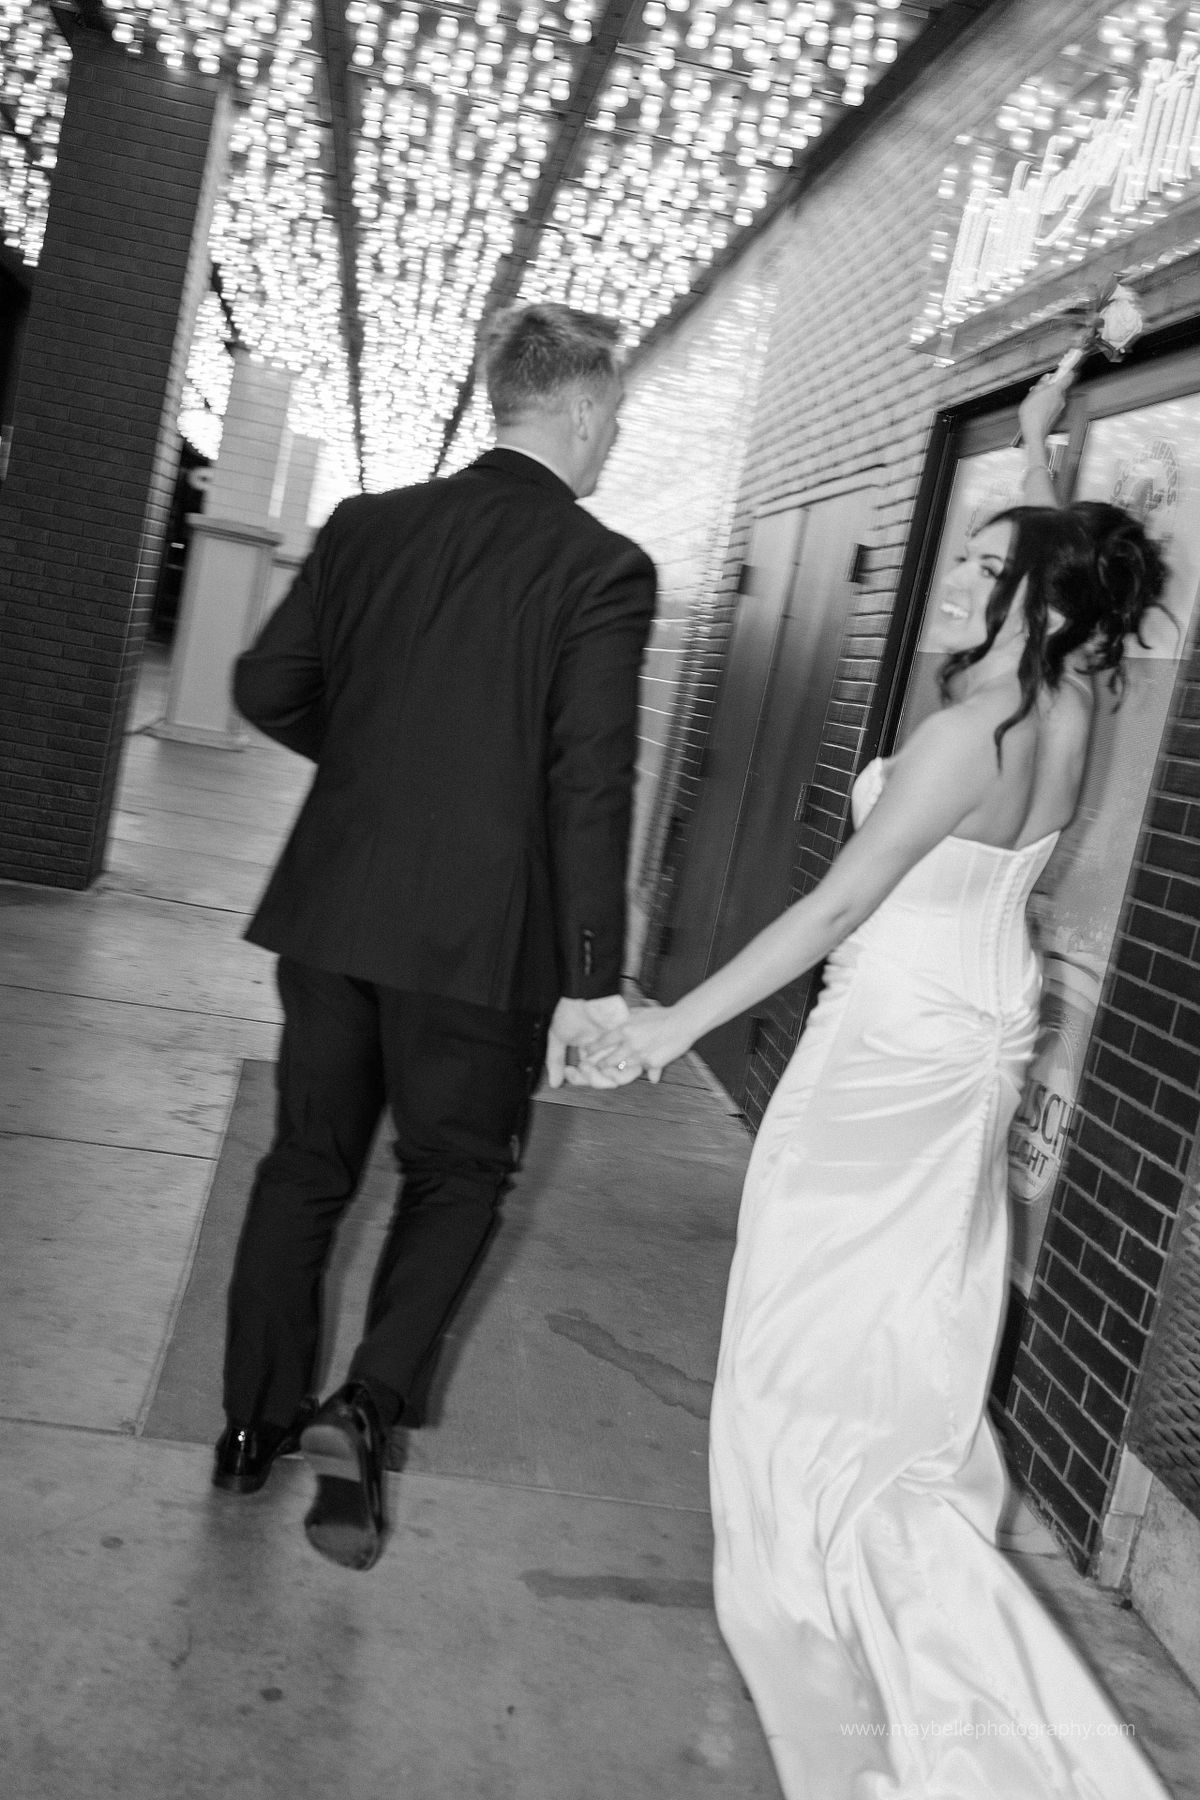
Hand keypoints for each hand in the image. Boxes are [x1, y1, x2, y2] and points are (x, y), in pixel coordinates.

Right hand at [545, 994, 629, 1087]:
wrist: (586, 992)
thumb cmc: (572, 1009)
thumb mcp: (557, 1037)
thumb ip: (555, 1060)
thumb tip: (554, 1083)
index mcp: (589, 1052)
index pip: (587, 1076)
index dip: (577, 1078)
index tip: (569, 1071)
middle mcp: (604, 1052)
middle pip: (602, 1079)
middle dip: (589, 1078)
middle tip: (580, 1069)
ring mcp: (616, 1048)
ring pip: (615, 1076)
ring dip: (600, 1077)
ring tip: (590, 1067)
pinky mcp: (627, 1044)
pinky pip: (628, 1066)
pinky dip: (615, 1071)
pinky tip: (605, 1065)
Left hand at [578, 1002, 695, 1085]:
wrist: (682, 1022)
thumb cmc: (661, 1015)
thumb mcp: (640, 1013)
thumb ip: (626, 1020)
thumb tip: (616, 1024)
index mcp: (624, 1029)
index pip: (602, 1042)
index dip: (592, 1048)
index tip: (586, 1052)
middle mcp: (629, 1043)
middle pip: (608, 1060)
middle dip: (601, 1064)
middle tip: (596, 1066)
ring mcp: (640, 1055)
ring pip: (622, 1067)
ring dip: (618, 1069)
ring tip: (612, 1070)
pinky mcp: (651, 1063)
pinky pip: (641, 1071)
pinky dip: (640, 1070)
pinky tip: (636, 1073)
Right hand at [1018, 373, 1068, 450]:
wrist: (1034, 433)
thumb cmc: (1032, 416)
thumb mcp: (1032, 394)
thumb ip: (1041, 384)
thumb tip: (1047, 378)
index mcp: (1056, 390)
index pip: (1069, 375)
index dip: (1067, 370)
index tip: (1064, 367)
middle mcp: (1061, 398)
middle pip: (1061, 386)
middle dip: (1051, 385)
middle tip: (1041, 387)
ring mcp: (1060, 407)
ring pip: (1057, 396)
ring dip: (1048, 395)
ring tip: (1037, 400)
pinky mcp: (1057, 414)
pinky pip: (1054, 404)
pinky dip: (1048, 404)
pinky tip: (1038, 408)